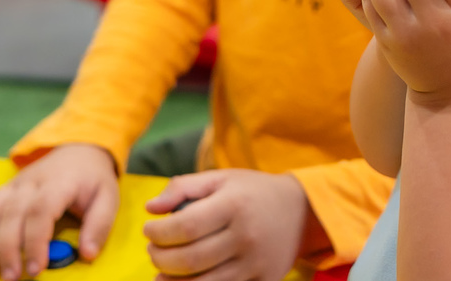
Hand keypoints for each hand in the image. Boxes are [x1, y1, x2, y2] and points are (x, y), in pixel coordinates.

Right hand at [0, 142, 119, 279]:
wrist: (78, 150)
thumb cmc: (92, 179)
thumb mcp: (108, 197)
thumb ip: (99, 225)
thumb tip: (88, 254)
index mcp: (59, 182)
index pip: (41, 211)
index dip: (35, 241)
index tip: (36, 268)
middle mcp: (31, 182)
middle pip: (12, 214)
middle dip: (8, 249)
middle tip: (11, 278)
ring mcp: (14, 185)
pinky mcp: (4, 190)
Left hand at [143, 169, 320, 280]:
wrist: (300, 211)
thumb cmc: (252, 192)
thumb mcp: (221, 178)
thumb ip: (183, 187)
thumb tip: (151, 209)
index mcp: (234, 205)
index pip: (185, 227)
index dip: (158, 233)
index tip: (149, 230)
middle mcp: (246, 236)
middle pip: (189, 260)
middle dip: (159, 259)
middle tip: (152, 251)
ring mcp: (256, 263)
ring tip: (161, 272)